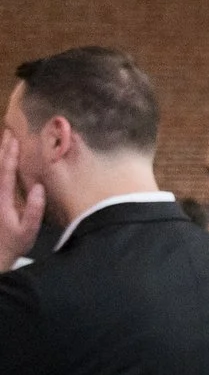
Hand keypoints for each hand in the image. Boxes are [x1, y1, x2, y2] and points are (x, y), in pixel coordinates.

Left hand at [0, 131, 43, 266]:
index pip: (6, 172)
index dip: (10, 155)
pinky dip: (0, 167)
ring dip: (0, 154)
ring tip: (5, 140)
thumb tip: (38, 187)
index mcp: (4, 199)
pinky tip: (3, 162)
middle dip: (3, 149)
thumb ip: (33, 209)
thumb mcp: (28, 230)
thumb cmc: (14, 242)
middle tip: (8, 132)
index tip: (15, 140)